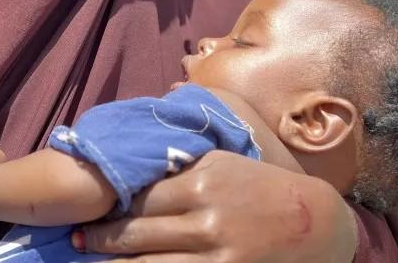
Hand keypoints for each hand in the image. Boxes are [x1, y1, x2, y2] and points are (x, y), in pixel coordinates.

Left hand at [78, 151, 356, 262]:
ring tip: (92, 260)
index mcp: (203, 181)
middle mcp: (206, 218)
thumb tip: (138, 147)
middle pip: (136, 233)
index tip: (87, 210)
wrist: (319, 224)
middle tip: (77, 240)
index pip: (140, 196)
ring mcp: (217, 254)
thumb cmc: (263, 189)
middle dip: (101, 239)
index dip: (109, 207)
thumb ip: (183, 161)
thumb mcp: (225, 162)